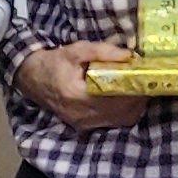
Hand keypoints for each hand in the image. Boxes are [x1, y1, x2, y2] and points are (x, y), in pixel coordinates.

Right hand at [15, 41, 145, 131]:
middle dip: (138, 94)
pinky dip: (126, 111)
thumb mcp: (75, 50)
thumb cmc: (54, 63)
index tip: (144, 73)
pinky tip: (126, 98)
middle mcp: (82, 114)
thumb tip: (129, 55)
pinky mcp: (86, 126)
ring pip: (122, 119)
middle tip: (145, 78)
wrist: (32, 79)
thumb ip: (102, 51)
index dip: (134, 86)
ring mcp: (84, 123)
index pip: (115, 96)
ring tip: (137, 87)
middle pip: (123, 110)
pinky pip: (115, 122)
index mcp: (77, 95)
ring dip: (135, 104)